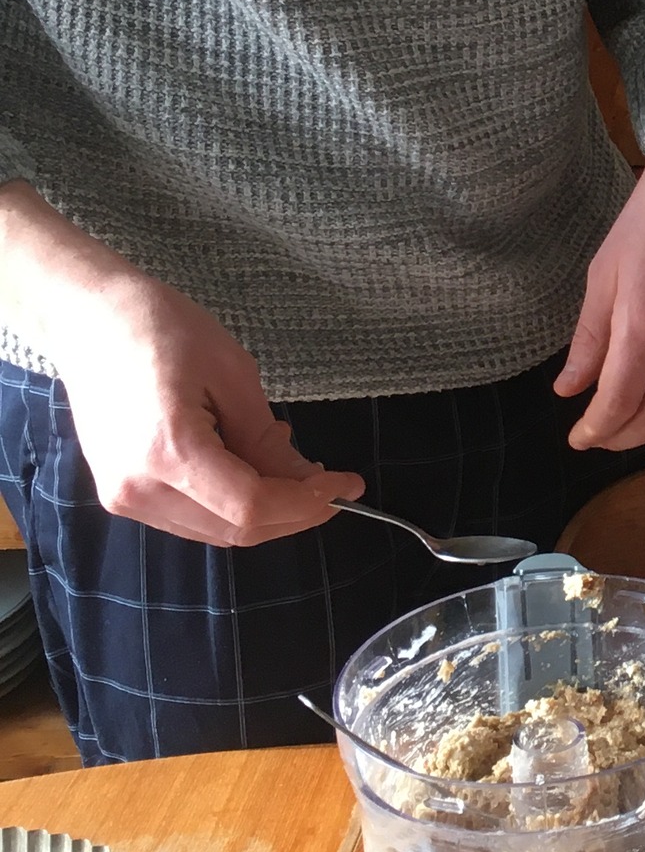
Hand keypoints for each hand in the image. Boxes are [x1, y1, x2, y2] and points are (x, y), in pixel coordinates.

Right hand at [0, 183, 360, 546]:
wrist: (89, 320)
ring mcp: (124, 497)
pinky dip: (230, 502)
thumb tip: (306, 478)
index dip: (308, 503)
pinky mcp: (120, 492)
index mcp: (168, 453)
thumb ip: (267, 438)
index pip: (252, 506)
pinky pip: (190, 516)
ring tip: (294, 467)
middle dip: (293, 513)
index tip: (348, 486)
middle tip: (333, 485)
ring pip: (213, 530)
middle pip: (234, 529)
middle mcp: (139, 489)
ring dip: (264, 511)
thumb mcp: (232, 375)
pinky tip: (252, 464)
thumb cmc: (161, 330)